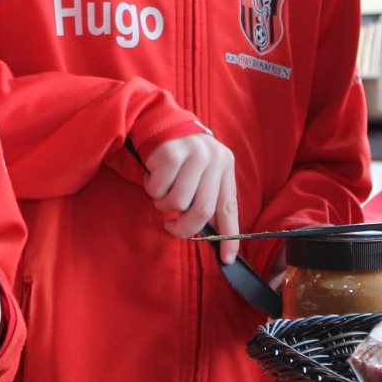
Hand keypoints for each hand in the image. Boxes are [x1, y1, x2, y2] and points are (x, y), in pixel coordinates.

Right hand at [142, 132, 239, 263]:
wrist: (161, 122)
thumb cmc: (183, 157)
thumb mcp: (203, 172)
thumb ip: (208, 197)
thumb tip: (212, 235)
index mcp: (225, 165)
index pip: (230, 207)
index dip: (229, 237)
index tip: (226, 259)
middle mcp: (213, 159)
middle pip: (202, 211)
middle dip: (184, 228)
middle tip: (172, 227)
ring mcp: (193, 154)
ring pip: (178, 203)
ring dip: (164, 206)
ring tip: (162, 193)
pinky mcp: (170, 153)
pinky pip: (158, 189)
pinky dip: (152, 189)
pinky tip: (154, 176)